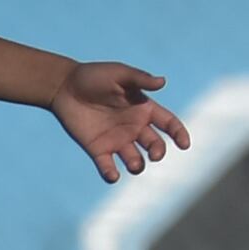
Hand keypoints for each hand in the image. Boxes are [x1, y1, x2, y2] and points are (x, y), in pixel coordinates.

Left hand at [51, 58, 187, 184]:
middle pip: (155, 145)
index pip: (169, 124)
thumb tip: (162, 82)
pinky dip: (111, 174)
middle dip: (158, 152)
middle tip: (155, 155)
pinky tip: (112, 175)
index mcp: (144, 109)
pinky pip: (107, 166)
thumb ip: (140, 79)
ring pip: (135, 159)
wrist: (63, 86)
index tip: (185, 144)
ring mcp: (116, 140)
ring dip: (138, 165)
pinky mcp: (97, 149)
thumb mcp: (119, 74)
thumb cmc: (94, 76)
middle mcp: (134, 127)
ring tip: (134, 164)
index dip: (179, 134)